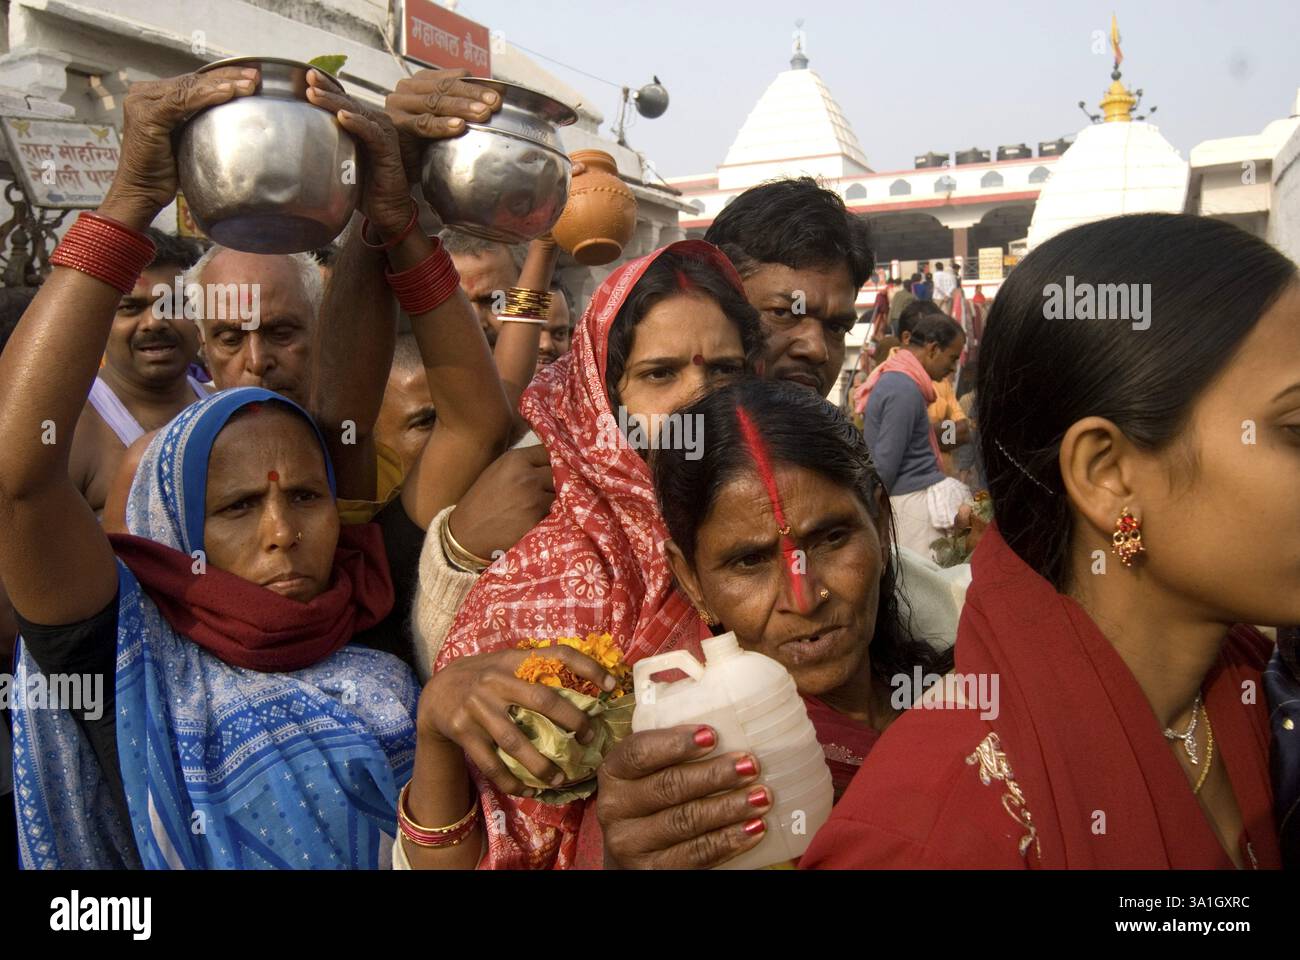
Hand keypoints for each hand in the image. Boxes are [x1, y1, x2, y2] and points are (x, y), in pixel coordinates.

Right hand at [101, 66, 259, 226]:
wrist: (141, 192)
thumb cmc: (165, 172)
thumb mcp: (185, 141)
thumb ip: (197, 122)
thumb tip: (230, 115)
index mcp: (154, 97)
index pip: (193, 82)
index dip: (222, 77)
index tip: (250, 77)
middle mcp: (145, 94)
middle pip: (193, 80)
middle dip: (227, 76)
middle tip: (256, 76)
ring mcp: (143, 102)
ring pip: (190, 87)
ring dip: (222, 84)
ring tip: (249, 84)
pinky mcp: (146, 115)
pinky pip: (183, 101)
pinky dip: (207, 96)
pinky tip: (228, 93)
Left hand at [304, 70, 411, 236]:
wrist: (386, 211)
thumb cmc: (363, 188)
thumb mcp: (340, 162)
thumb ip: (326, 146)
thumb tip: (295, 139)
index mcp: (362, 124)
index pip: (342, 100)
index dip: (325, 87)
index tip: (304, 77)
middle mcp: (374, 124)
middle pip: (347, 101)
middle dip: (326, 88)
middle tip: (308, 76)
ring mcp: (382, 135)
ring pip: (356, 112)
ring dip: (335, 101)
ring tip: (315, 93)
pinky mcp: (388, 149)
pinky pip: (371, 133)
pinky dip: (357, 123)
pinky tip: (342, 116)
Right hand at [384, 68, 502, 181]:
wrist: (394, 166)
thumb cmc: (423, 144)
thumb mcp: (443, 121)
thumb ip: (461, 108)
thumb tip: (498, 97)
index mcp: (422, 82)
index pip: (453, 78)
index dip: (477, 84)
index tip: (500, 93)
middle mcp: (408, 89)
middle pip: (445, 88)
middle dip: (473, 94)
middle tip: (495, 102)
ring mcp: (399, 105)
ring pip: (435, 102)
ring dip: (461, 107)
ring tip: (483, 114)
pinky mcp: (395, 124)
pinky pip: (422, 124)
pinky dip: (441, 125)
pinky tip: (458, 126)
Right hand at [418, 646, 616, 794]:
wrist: (436, 693)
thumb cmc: (486, 680)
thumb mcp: (509, 664)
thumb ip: (539, 672)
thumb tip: (590, 687)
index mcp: (513, 660)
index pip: (557, 654)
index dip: (587, 667)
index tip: (612, 686)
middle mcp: (495, 680)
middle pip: (542, 700)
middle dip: (572, 720)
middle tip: (589, 739)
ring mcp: (477, 706)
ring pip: (515, 740)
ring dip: (540, 764)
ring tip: (561, 780)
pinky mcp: (462, 731)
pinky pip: (490, 763)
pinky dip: (510, 780)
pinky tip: (527, 791)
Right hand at [448, 443, 553, 561]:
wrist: (465, 535)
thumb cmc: (482, 501)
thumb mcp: (499, 471)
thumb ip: (525, 463)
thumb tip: (554, 458)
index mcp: (516, 460)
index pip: (551, 451)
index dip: (557, 460)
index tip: (558, 467)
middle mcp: (527, 477)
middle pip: (562, 472)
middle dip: (563, 480)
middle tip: (559, 489)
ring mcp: (534, 501)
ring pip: (565, 494)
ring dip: (563, 500)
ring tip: (554, 505)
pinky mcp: (537, 523)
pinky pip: (560, 516)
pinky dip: (558, 517)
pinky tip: (550, 520)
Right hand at [596, 726, 769, 868]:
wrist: (634, 850)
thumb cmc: (651, 797)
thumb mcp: (650, 770)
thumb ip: (673, 751)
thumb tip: (729, 726)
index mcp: (614, 771)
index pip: (640, 752)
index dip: (676, 743)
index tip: (712, 735)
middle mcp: (614, 808)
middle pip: (669, 786)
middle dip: (714, 775)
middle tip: (751, 765)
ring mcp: (630, 844)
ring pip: (686, 821)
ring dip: (729, 807)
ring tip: (761, 796)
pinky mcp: (651, 871)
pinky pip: (696, 854)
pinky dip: (729, 840)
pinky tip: (754, 828)